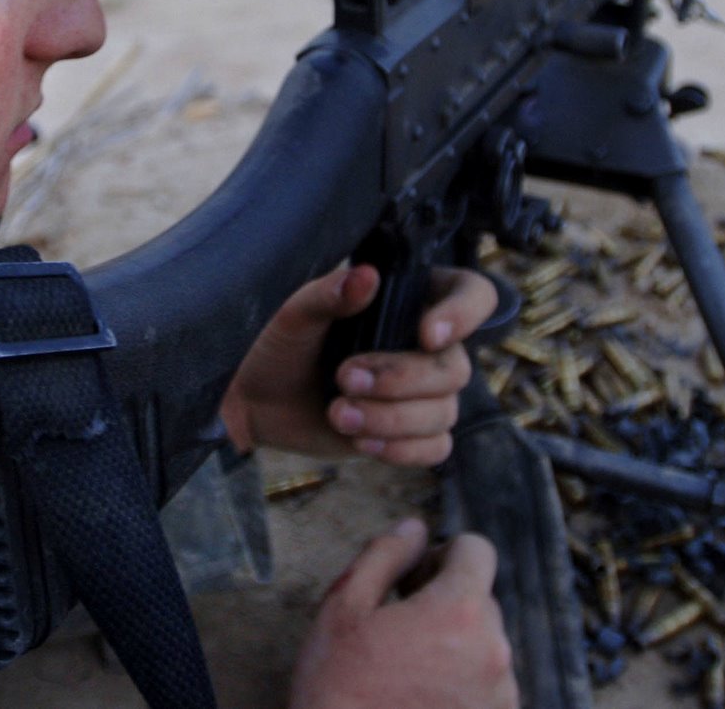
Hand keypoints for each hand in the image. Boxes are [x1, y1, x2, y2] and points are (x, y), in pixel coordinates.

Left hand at [221, 266, 495, 466]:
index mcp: (408, 299)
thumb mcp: (294, 314)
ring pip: (444, 412)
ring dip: (392, 418)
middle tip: (343, 378)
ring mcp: (421, 391)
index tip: (426, 334)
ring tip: (339, 414)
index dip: (464, 314)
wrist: (253, 398)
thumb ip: (329, 294)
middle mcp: (424, 344)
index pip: (472, 295)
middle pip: (455, 368)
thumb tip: (366, 277)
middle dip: (400, 380)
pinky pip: (436, 447)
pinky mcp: (409, 432)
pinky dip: (402, 449)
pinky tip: (363, 442)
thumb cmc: (274, 343)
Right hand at [290, 518, 517, 708]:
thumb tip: (416, 528)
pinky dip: (461, 684)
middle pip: (481, 599)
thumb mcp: (344, 606)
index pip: (477, 550)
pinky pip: (487, 686)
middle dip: (445, 601)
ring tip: (407, 671)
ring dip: (455, 646)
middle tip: (399, 627)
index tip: (414, 579)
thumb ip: (386, 555)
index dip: (443, 554)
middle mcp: (493, 651)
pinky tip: (420, 699)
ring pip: (484, 645)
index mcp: (459, 611)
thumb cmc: (338, 687)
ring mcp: (500, 696)